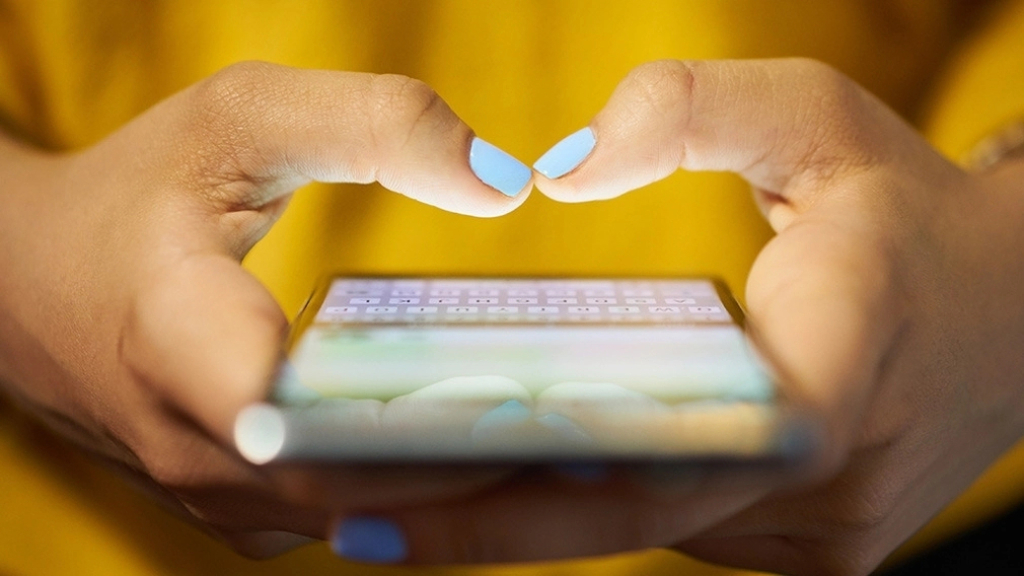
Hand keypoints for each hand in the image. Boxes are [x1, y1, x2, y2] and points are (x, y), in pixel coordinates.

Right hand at [0, 61, 532, 556]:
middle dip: (484, 468)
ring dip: (462, 488)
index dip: (439, 431)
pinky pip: (344, 516)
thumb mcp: (242, 118)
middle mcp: (196, 451)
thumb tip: (505, 183)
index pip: (324, 430)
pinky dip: (418, 491)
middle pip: (364, 490)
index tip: (545, 409)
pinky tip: (490, 450)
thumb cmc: (136, 191)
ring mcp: (215, 495)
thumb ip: (375, 125)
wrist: (26, 279)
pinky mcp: (237, 506)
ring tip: (574, 445)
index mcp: (182, 347)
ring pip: (362, 519)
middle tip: (607, 433)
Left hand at [348, 59, 1023, 573]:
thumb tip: (559, 169)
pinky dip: (596, 505)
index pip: (672, 446)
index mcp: (840, 360)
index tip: (395, 493)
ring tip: (397, 498)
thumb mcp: (818, 114)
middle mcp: (832, 478)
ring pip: (648, 528)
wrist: (1022, 311)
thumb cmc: (905, 205)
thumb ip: (690, 109)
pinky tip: (511, 478)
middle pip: (631, 511)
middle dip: (486, 519)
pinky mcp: (817, 547)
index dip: (529, 482)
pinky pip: (681, 525)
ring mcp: (828, 531)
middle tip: (344, 514)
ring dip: (532, 517)